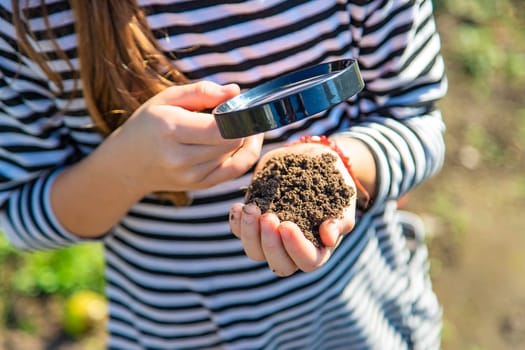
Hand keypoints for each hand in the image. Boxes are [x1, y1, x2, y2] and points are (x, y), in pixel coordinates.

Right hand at [108, 81, 263, 194]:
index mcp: (171, 130)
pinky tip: (243, 140)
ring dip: (240, 137)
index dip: (234, 114)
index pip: (220, 128)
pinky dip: (245, 153)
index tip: (230, 103)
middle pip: (232, 141)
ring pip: (236, 154)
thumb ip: (201, 91)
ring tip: (228, 125)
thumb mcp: (166, 99)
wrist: (128, 164)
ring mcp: (191, 176)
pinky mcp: (201, 185)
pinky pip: (236, 170)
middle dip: (240, 124)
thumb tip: (235, 91)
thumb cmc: (148, 125)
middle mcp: (181, 158)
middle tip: (232, 112)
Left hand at [229, 142, 356, 275]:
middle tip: (268, 217)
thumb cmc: (333, 183)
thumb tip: (329, 238)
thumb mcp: (343, 199)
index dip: (296, 248)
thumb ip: (339, 220)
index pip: (307, 261)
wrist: (313, 160)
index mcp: (317, 249)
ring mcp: (270, 238)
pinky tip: (239, 206)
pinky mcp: (253, 223)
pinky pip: (239, 233)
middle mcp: (291, 249)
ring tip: (251, 209)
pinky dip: (236, 222)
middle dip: (270, 244)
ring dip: (249, 233)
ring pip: (255, 252)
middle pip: (278, 265)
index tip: (287, 225)